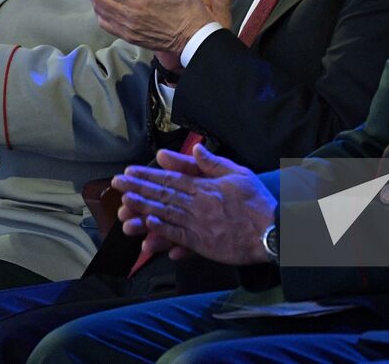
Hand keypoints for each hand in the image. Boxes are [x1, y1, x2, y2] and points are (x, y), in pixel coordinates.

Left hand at [113, 144, 275, 264]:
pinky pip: (178, 234)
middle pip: (163, 194)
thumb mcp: (238, 173)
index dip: (148, 175)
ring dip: (143, 206)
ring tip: (125, 202)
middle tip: (117, 183)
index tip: (130, 171)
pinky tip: (148, 223)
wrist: (270, 230)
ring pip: (166, 213)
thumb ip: (214, 163)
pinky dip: (163, 228)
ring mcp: (199, 224)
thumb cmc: (256, 202)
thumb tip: (197, 147)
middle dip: (138, 188)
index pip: (171, 178)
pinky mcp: (203, 243)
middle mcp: (198, 203)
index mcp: (205, 186)